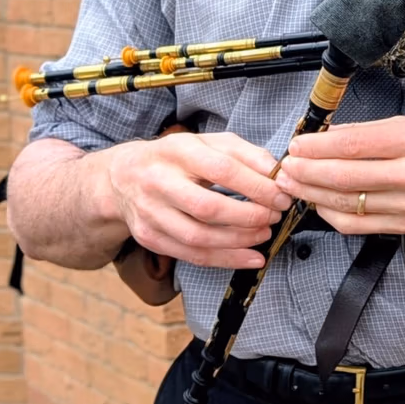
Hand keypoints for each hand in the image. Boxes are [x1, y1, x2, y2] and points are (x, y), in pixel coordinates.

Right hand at [102, 131, 291, 269]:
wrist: (123, 177)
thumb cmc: (177, 158)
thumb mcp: (208, 143)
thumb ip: (245, 153)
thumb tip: (277, 173)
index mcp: (176, 150)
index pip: (221, 169)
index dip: (256, 186)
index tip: (281, 195)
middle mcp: (157, 182)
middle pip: (207, 207)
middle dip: (248, 216)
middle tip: (273, 216)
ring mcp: (149, 213)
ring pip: (198, 237)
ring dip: (239, 241)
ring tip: (264, 234)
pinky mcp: (149, 237)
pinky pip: (191, 255)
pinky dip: (226, 260)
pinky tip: (251, 257)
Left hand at [278, 118, 404, 235]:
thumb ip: (374, 132)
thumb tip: (331, 136)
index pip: (354, 144)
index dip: (318, 146)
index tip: (298, 144)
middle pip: (346, 176)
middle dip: (307, 171)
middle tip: (286, 166)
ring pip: (348, 203)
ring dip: (313, 193)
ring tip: (293, 184)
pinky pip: (359, 225)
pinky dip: (332, 215)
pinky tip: (319, 203)